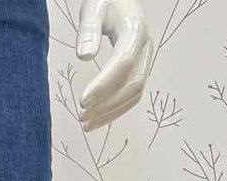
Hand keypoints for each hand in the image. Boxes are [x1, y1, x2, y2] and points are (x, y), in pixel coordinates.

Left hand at [75, 0, 153, 131]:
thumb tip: (84, 56)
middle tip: (82, 116)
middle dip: (108, 103)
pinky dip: (115, 110)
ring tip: (85, 123)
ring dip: (111, 112)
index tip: (82, 101)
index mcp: (135, 29)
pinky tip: (96, 119)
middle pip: (133, 83)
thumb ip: (88, 30)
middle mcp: (145, 47)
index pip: (123, 62)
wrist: (119, 0)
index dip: (104, 85)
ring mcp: (145, 59)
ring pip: (134, 93)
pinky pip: (132, 94)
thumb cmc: (104, 2)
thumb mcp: (93, 8)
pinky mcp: (140, 69)